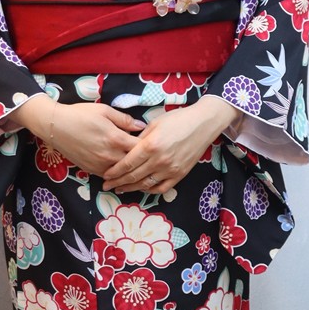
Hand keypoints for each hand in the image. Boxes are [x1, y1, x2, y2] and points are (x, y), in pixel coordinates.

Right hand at [16, 95, 143, 176]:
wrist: (56, 126)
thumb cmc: (80, 114)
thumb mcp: (105, 111)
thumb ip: (125, 120)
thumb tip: (142, 125)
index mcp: (116, 138)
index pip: (141, 147)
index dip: (150, 146)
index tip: (156, 144)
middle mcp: (110, 155)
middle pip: (134, 163)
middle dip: (143, 161)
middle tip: (152, 159)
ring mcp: (100, 165)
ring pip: (123, 173)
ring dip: (131, 170)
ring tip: (141, 169)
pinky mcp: (91, 170)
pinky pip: (110, 176)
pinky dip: (117, 175)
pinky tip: (123, 173)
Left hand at [101, 95, 239, 193]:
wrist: (203, 124)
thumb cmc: (178, 119)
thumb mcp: (154, 123)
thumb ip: (139, 138)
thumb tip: (126, 148)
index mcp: (150, 145)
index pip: (127, 163)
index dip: (114, 171)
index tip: (106, 175)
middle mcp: (159, 160)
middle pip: (133, 176)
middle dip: (117, 182)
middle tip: (106, 186)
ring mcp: (170, 169)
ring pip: (145, 184)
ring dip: (130, 188)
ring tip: (120, 189)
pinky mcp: (180, 175)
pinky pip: (161, 188)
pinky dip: (149, 190)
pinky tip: (141, 189)